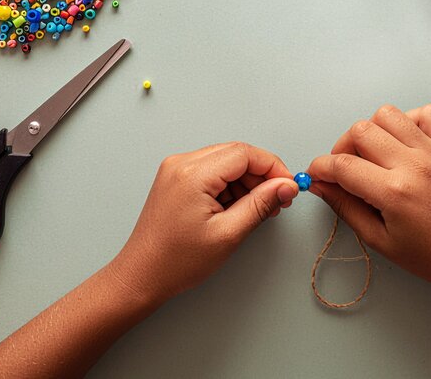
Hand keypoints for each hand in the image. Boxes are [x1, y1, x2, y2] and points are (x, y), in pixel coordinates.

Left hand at [108, 142, 298, 306]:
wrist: (142, 275)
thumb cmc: (177, 261)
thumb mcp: (228, 234)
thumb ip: (261, 205)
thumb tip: (286, 186)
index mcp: (193, 174)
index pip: (245, 153)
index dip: (272, 167)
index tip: (288, 186)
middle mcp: (182, 164)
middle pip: (236, 154)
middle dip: (261, 174)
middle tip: (278, 199)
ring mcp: (176, 169)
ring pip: (226, 162)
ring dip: (247, 181)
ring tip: (258, 209)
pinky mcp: (176, 178)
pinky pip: (212, 171)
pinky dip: (230, 185)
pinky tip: (238, 207)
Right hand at [307, 104, 430, 297]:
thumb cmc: (430, 255)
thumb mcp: (379, 240)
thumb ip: (345, 207)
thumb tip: (319, 184)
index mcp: (394, 193)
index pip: (342, 165)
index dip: (320, 168)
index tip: (316, 174)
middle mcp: (414, 165)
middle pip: (361, 131)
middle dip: (342, 148)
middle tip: (345, 168)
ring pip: (388, 114)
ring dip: (372, 131)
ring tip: (374, 154)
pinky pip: (426, 113)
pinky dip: (408, 121)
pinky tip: (403, 143)